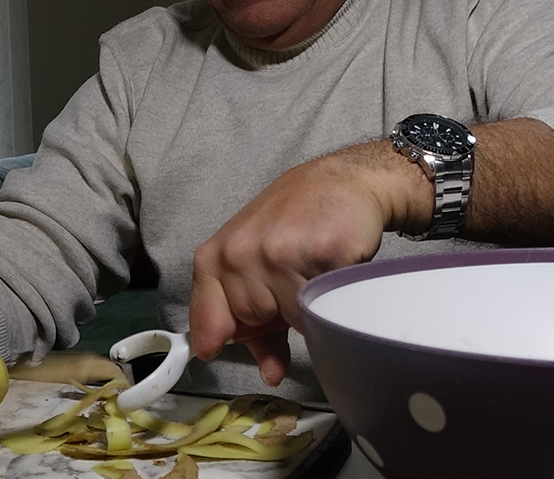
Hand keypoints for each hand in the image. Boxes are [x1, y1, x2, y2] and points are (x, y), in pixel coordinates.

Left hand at [188, 141, 428, 384]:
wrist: (344, 181)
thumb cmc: (298, 224)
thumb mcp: (261, 266)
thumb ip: (257, 322)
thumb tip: (270, 372)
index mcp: (216, 255)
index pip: (208, 321)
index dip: (220, 336)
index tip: (218, 348)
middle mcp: (241, 253)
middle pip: (255, 322)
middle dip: (276, 314)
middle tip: (293, 280)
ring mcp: (279, 253)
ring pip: (293, 318)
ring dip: (310, 306)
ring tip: (315, 270)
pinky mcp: (320, 255)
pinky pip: (325, 303)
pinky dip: (334, 294)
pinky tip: (334, 265)